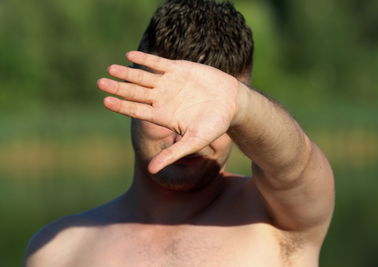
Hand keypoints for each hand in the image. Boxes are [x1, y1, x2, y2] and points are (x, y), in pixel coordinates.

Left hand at [97, 51, 243, 172]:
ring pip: (143, 77)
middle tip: (101, 83)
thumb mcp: (194, 141)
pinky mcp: (178, 69)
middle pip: (135, 92)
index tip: (106, 101)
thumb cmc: (215, 125)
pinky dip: (145, 59)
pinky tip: (130, 56)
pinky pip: (158, 63)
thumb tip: (151, 171)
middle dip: (118, 88)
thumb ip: (173, 153)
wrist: (232, 103)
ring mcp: (169, 83)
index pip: (136, 110)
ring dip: (127, 73)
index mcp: (162, 115)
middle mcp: (162, 98)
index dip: (121, 106)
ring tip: (111, 69)